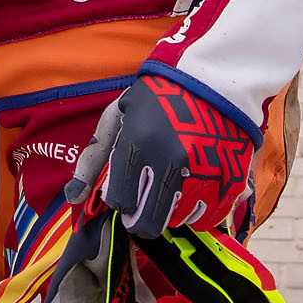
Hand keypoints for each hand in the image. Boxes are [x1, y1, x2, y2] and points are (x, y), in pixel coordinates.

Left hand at [64, 73, 254, 237]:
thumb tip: (73, 198)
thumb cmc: (158, 98)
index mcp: (138, 143)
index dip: (121, 199)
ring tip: (171, 189)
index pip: (120, 201)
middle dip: (140, 218)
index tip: (127, 190)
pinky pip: (207, 218)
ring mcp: (202, 172)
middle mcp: (169, 162)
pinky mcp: (229, 179)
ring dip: (169, 213)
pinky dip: (198, 212)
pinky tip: (193, 191)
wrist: (213, 81)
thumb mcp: (118, 116)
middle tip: (144, 207)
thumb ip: (93, 157)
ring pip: (176, 221)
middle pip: (147, 221)